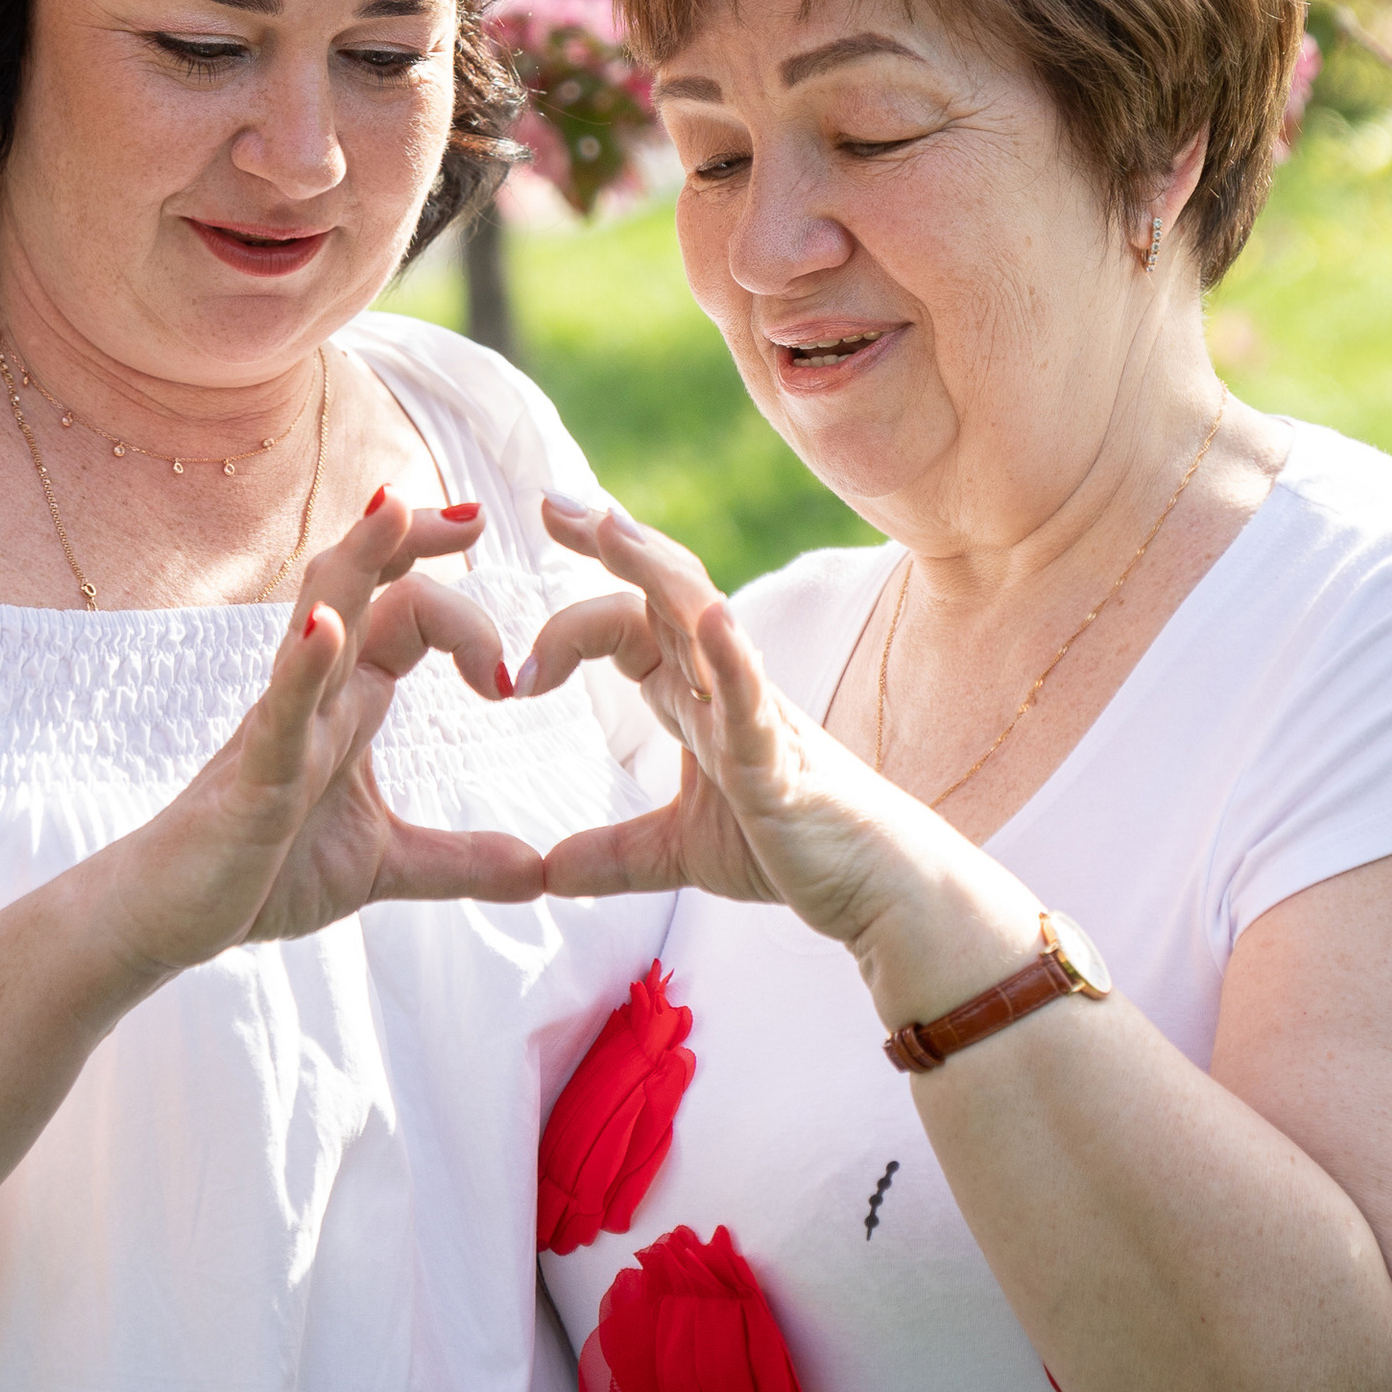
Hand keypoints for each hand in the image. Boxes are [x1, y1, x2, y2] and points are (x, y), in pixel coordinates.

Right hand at [90, 491, 544, 980]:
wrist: (173, 916)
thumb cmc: (264, 873)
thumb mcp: (384, 865)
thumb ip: (457, 861)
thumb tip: (540, 875)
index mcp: (350, 702)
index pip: (406, 613)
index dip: (464, 612)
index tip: (513, 672)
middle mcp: (317, 694)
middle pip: (365, 585)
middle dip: (413, 539)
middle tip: (477, 515)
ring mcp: (281, 724)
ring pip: (319, 615)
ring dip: (359, 559)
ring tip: (393, 506)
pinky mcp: (253, 773)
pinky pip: (280, 708)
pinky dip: (304, 664)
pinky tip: (324, 628)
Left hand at [522, 495, 946, 945]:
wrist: (875, 889)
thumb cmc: (791, 851)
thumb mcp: (678, 852)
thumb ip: (613, 854)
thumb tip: (545, 875)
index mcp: (694, 698)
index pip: (627, 626)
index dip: (571, 618)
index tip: (516, 653)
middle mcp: (722, 685)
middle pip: (660, 592)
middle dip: (608, 543)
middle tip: (547, 502)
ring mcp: (755, 712)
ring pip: (703, 617)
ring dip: (654, 569)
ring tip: (608, 526)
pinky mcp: (781, 757)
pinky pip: (754, 694)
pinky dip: (731, 654)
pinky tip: (710, 618)